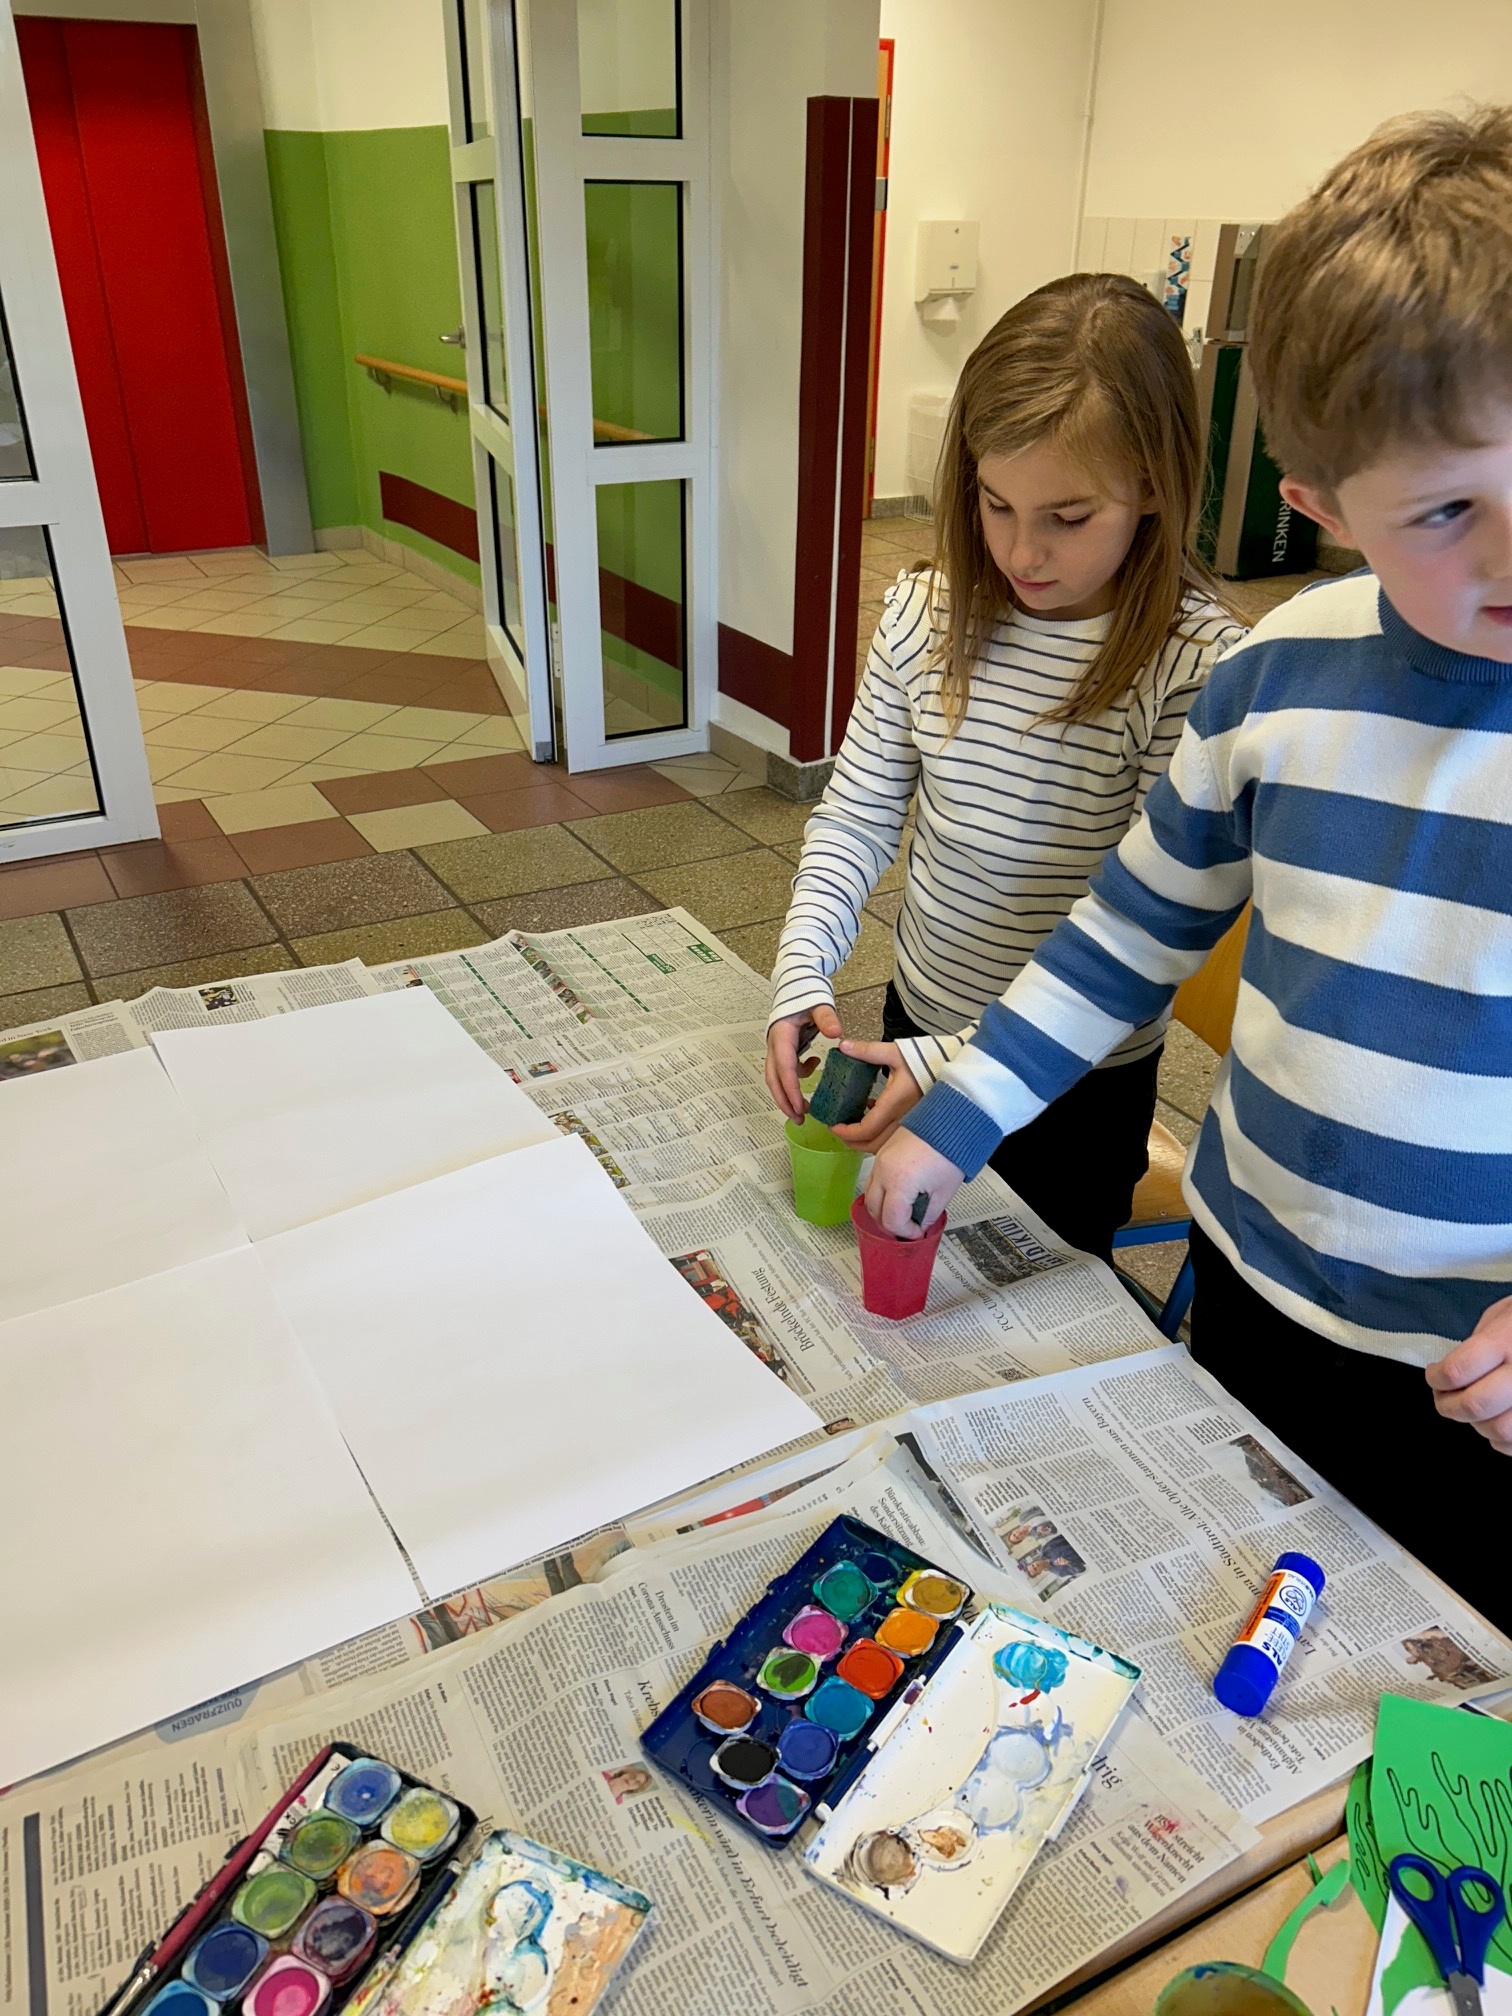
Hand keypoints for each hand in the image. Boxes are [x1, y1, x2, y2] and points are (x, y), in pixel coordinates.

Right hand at [765, 1001, 841, 1121]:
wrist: (795, 982)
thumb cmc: (805, 993)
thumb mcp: (818, 1003)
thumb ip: (826, 1017)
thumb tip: (836, 1033)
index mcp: (781, 1036)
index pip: (784, 1068)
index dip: (791, 1090)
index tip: (800, 1107)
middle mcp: (774, 1044)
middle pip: (773, 1079)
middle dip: (784, 1101)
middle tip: (798, 1119)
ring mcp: (777, 1048)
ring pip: (776, 1077)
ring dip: (787, 1095)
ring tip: (802, 1111)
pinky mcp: (783, 1048)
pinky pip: (786, 1069)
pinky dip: (796, 1076)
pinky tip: (814, 1067)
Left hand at [829, 1039, 922, 1151]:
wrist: (955, 1070)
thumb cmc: (928, 1060)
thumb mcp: (896, 1053)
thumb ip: (869, 1051)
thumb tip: (845, 1046)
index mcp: (895, 1104)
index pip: (866, 1129)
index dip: (847, 1133)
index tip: (834, 1126)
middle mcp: (904, 1120)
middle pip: (873, 1145)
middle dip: (852, 1142)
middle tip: (840, 1131)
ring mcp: (912, 1125)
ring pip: (884, 1146)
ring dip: (866, 1141)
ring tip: (854, 1128)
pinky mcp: (918, 1125)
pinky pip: (894, 1139)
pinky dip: (880, 1135)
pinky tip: (874, 1115)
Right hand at [863, 1127, 963, 1236]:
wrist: (949, 1120)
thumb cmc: (950, 1154)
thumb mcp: (943, 1192)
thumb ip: (928, 1214)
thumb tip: (920, 1225)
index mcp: (899, 1183)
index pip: (892, 1220)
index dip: (906, 1232)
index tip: (918, 1233)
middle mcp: (883, 1172)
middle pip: (874, 1210)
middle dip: (890, 1225)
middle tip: (908, 1229)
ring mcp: (879, 1161)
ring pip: (869, 1195)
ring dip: (881, 1210)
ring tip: (902, 1215)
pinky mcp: (881, 1153)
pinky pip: (873, 1180)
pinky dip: (881, 1193)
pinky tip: (898, 1197)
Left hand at [1426, 1295, 1511, 1453]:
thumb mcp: (1502, 1315)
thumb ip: (1478, 1343)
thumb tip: (1452, 1372)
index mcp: (1507, 1341)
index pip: (1457, 1370)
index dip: (1436, 1378)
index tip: (1434, 1375)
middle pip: (1475, 1405)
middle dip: (1448, 1406)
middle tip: (1443, 1397)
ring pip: (1500, 1431)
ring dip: (1476, 1425)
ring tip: (1472, 1410)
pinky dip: (1501, 1440)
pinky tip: (1497, 1420)